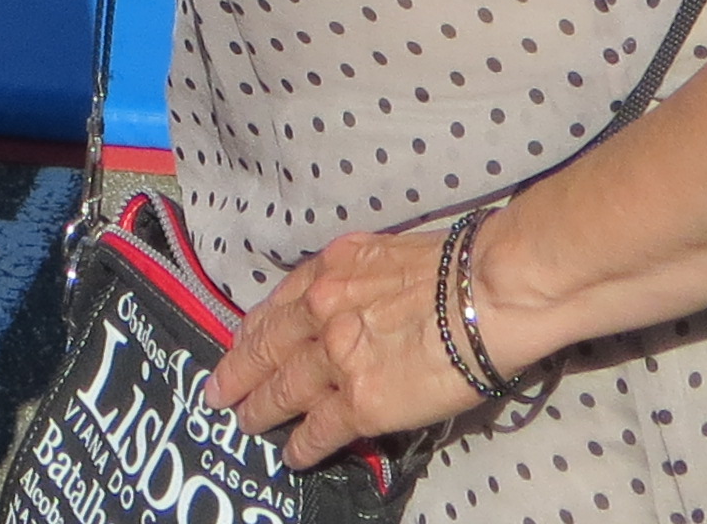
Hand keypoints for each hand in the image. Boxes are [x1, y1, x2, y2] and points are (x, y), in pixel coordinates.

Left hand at [210, 223, 477, 468]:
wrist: (489, 291)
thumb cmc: (456, 265)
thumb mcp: (385, 251)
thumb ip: (354, 276)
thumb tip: (348, 299)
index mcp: (329, 269)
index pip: (278, 304)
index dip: (255, 329)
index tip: (241, 342)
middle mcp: (321, 309)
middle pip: (267, 347)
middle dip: (238, 371)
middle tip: (218, 391)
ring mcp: (335, 358)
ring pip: (282, 389)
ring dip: (261, 409)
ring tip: (246, 422)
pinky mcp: (359, 403)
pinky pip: (319, 430)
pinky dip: (302, 445)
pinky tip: (291, 455)